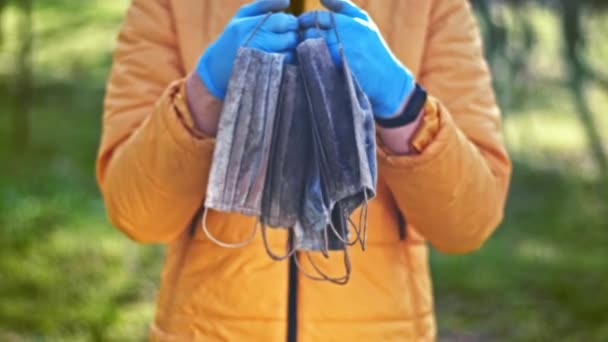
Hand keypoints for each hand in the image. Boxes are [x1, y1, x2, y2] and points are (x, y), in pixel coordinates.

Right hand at [197, 0, 298, 99]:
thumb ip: (264, 4)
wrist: (218, 67)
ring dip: (292, 50)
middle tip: (287, 37)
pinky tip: (281, 60)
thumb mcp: (243, 15)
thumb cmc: (234, 36)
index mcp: (248, 26)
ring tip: (282, 49)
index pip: (283, 21)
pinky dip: (289, 62)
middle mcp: (254, 44)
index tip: (287, 25)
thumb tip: (287, 1)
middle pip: (290, 38)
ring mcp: (260, 62)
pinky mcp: (266, 75)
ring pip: (291, 53)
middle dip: (293, 36)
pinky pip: (287, 67)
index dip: (290, 22)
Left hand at [298, 0, 415, 116]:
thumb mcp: (363, 21)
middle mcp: (344, 40)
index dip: (305, 20)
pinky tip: (309, 62)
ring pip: (309, 49)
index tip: (303, 24)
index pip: (316, 17)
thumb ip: (342, 6)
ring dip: (303, 49)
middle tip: (300, 38)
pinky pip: (312, 65)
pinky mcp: (335, 74)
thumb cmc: (373, 47)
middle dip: (302, 35)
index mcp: (350, 24)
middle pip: (310, 33)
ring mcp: (338, 58)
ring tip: (306, 50)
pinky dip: (306, 63)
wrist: (386, 79)